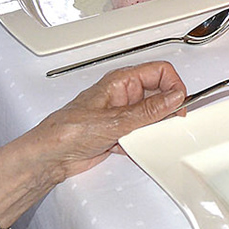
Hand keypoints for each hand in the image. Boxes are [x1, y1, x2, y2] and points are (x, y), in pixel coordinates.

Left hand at [18, 61, 188, 187]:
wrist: (49, 157)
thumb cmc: (67, 131)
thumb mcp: (115, 121)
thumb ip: (148, 110)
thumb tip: (174, 97)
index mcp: (121, 81)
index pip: (160, 72)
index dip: (174, 85)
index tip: (179, 104)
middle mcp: (123, 94)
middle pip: (160, 94)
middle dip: (166, 110)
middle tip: (168, 124)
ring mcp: (122, 114)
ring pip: (152, 116)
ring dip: (153, 129)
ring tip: (146, 137)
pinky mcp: (119, 133)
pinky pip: (142, 134)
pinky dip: (142, 142)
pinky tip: (133, 147)